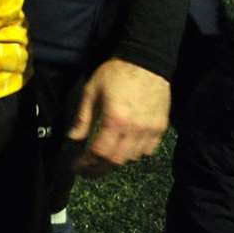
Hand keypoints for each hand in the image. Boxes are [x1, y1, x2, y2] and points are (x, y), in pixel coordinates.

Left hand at [67, 57, 170, 176]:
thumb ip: (83, 118)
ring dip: (115, 161)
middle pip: (116, 160)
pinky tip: (124, 148)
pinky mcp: (161, 128)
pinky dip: (134, 154)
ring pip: (133, 158)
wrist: (146, 61)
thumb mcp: (91, 91)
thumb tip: (72, 138)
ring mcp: (151, 130)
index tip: (76, 166)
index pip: (99, 152)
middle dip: (99, 169)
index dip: (86, 163)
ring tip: (102, 158)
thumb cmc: (115, 73)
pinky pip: (148, 151)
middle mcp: (135, 129)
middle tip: (86, 170)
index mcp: (115, 120)